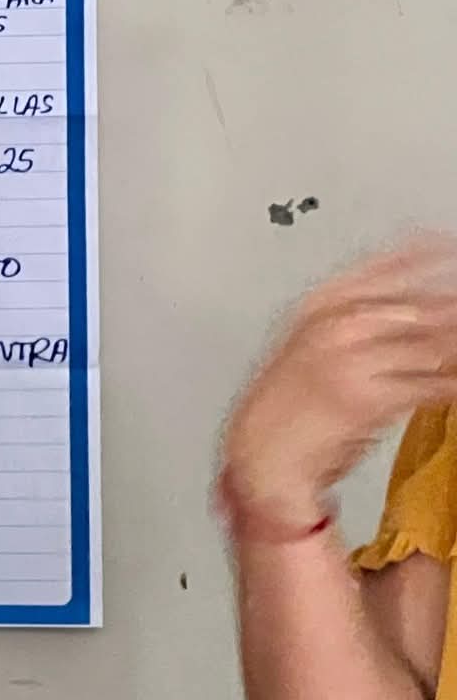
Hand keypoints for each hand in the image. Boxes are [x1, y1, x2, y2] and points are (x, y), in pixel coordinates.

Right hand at [223, 236, 456, 531]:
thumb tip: (413, 306)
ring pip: (431, 345)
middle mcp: (332, 327)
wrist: (261, 453)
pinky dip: (452, 383)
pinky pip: (431, 386)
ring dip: (455, 346)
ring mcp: (350, 362)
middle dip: (449, 307)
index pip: (383, 268)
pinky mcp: (368, 400)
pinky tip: (455, 382)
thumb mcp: (310, 343)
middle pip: (418, 305)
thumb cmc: (285, 404)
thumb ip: (357, 318)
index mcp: (316, 306)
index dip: (424, 256)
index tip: (450, 246)